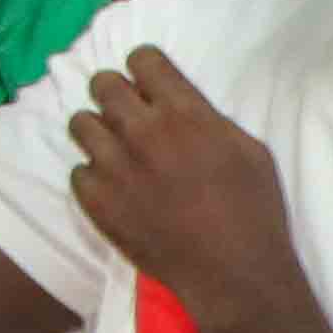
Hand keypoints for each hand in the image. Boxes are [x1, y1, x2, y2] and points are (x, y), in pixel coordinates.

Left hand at [64, 51, 312, 323]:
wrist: (233, 273)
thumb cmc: (254, 211)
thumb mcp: (249, 149)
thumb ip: (206, 117)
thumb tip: (177, 102)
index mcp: (184, 113)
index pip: (142, 59)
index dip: (145, 69)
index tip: (148, 84)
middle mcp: (141, 130)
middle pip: (102, 82)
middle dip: (116, 94)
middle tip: (129, 115)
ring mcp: (113, 164)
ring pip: (80, 122)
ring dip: (99, 132)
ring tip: (119, 153)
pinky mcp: (94, 197)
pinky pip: (78, 170)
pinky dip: (95, 178)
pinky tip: (119, 191)